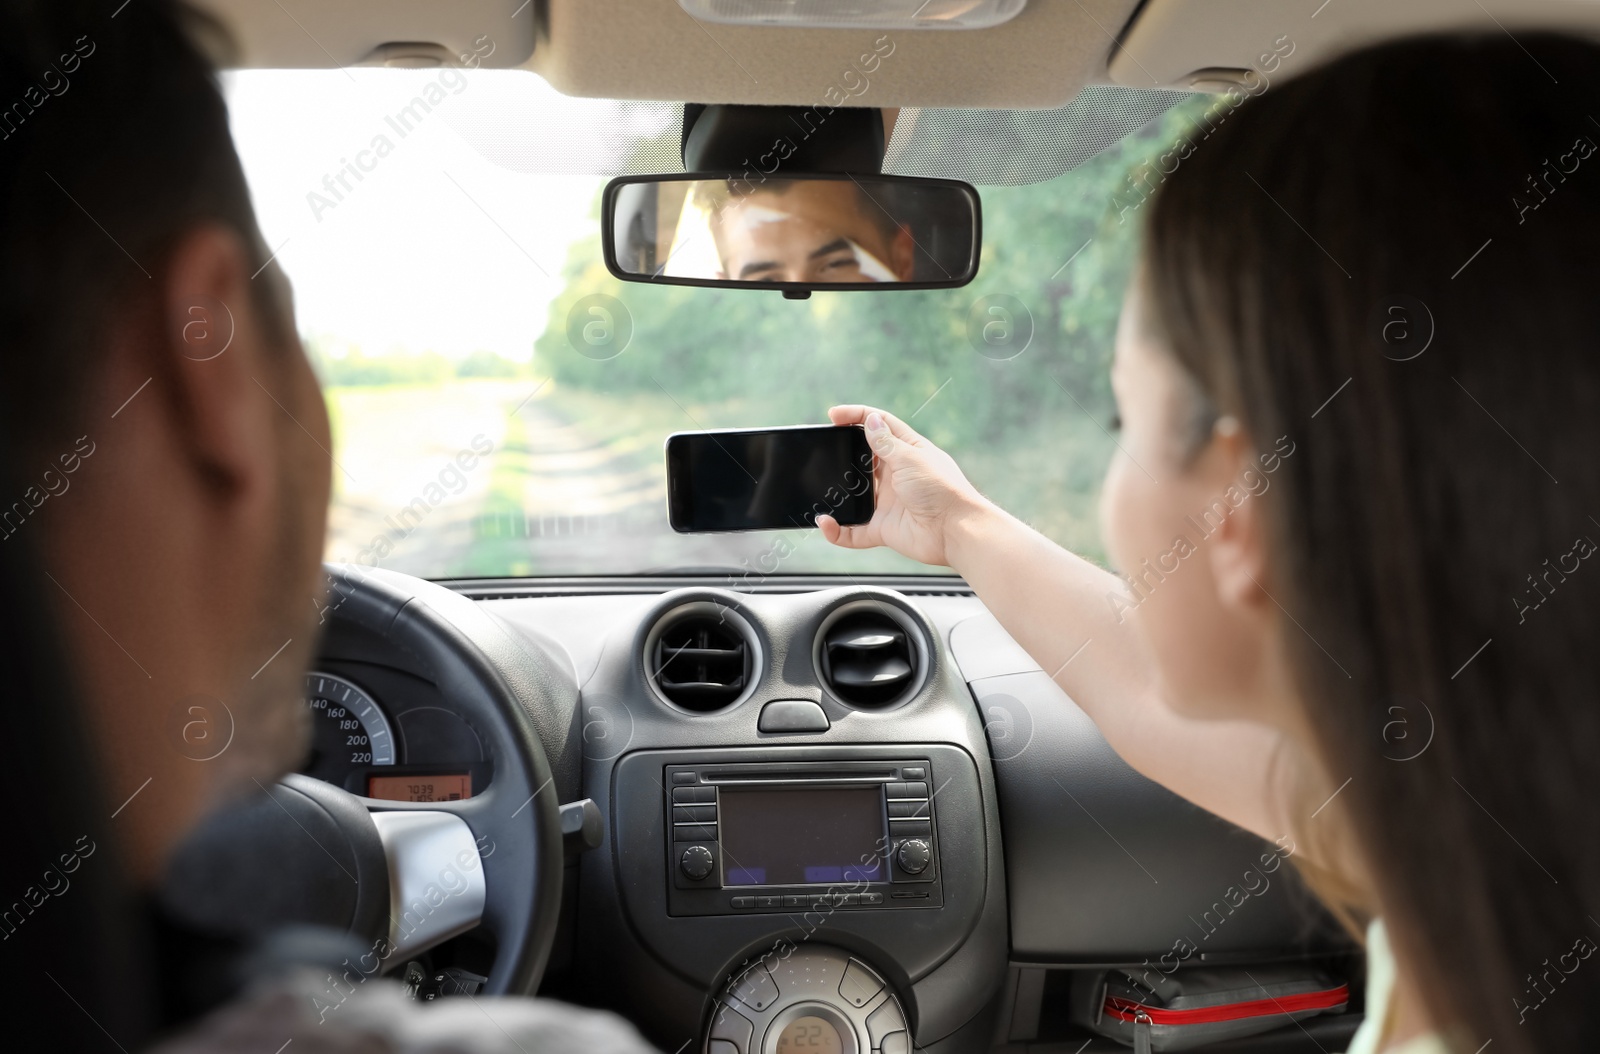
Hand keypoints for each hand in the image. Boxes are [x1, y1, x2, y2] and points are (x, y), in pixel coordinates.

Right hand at [816, 405, 991, 567]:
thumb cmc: (942, 490)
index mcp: (906, 452)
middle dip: (843, 455)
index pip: (879, 426)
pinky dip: (837, 530)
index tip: (834, 416)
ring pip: (854, 496)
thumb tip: (871, 421)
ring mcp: (888, 503)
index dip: (857, 416)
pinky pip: (853, 531)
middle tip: (823, 452)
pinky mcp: (882, 528)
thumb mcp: (911, 458)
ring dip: (837, 494)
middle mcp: (895, 475)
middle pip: (862, 460)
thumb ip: (886, 442)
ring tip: (820, 488)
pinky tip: (825, 523)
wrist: (956, 531)